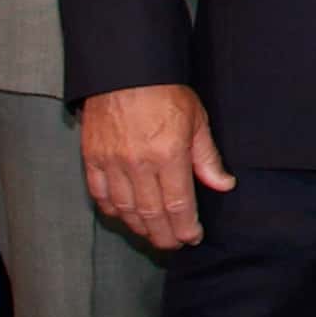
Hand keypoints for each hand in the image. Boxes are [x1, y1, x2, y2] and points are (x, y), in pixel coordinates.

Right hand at [81, 80, 231, 250]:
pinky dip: (112, 210)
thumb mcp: (197, 121)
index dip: (185, 227)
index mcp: (168, 155)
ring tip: (153, 236)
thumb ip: (207, 157)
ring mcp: (111, 162)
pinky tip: (124, 217)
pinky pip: (99, 194)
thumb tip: (224, 185)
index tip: (193, 238)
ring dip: (139, 228)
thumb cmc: (165, 93)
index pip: (178, 205)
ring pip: (125, 209)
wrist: (124, 71)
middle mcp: (138, 164)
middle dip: (164, 235)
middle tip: (174, 245)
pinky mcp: (92, 157)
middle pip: (151, 214)